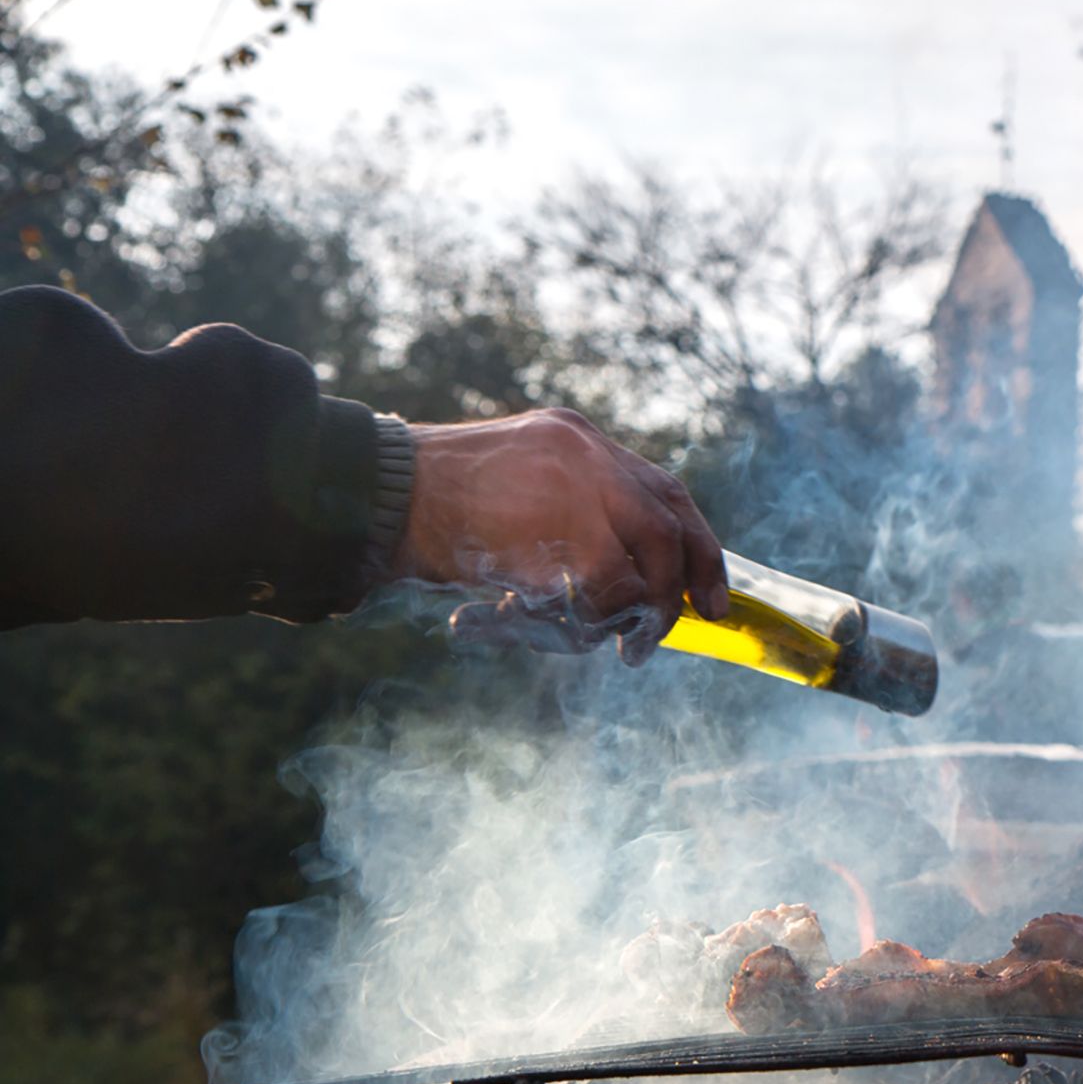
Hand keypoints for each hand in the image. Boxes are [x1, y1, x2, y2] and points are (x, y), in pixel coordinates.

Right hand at [387, 408, 728, 664]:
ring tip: (618, 645)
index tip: (707, 591)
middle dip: (683, 585)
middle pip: (670, 525)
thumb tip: (622, 581)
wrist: (375, 498)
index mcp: (577, 438)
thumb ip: (566, 514)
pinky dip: (595, 624)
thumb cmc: (430, 509)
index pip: (664, 491)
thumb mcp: (512, 492)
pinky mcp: (564, 536)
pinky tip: (562, 632)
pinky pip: (608, 594)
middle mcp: (587, 454)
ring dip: (638, 616)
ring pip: (646, 566)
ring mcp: (578, 491)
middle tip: (679, 628)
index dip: (694, 544)